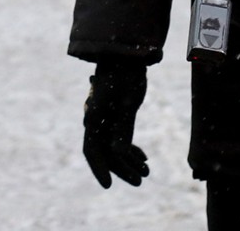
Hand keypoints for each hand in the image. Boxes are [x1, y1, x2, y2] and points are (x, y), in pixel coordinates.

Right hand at [82, 61, 149, 188]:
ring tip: (147, 173)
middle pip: (106, 152)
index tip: (109, 185)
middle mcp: (96, 120)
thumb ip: (122, 128)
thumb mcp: (127, 103)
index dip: (99, 169)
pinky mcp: (115, 113)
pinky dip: (131, 148)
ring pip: (114, 146)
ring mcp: (105, 117)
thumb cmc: (126, 76)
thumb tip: (118, 154)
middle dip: (122, 168)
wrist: (128, 54)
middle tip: (140, 181)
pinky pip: (120, 137)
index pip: (92, 150)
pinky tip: (144, 158)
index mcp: (94, 118)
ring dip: (129, 160)